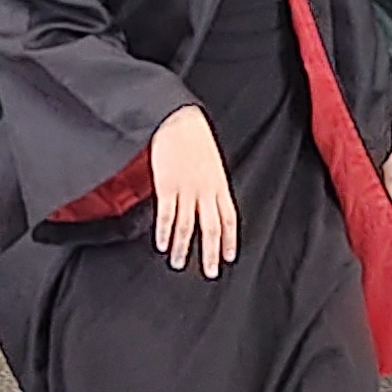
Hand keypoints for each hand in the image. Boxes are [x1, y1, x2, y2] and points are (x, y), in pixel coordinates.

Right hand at [150, 104, 237, 276]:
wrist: (178, 119)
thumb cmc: (194, 136)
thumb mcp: (211, 161)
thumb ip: (211, 183)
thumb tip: (208, 201)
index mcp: (220, 184)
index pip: (230, 218)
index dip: (230, 240)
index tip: (230, 256)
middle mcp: (206, 190)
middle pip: (212, 228)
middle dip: (211, 253)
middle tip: (210, 272)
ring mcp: (187, 189)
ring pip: (188, 226)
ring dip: (183, 248)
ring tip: (178, 263)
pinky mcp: (167, 186)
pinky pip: (166, 215)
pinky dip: (164, 231)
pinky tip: (161, 243)